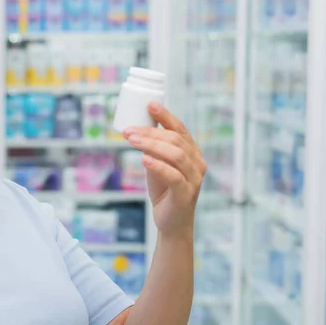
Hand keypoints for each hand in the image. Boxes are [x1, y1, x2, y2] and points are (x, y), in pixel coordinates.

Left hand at [123, 102, 205, 238]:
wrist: (171, 221)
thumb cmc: (164, 189)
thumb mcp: (158, 164)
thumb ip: (154, 148)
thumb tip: (136, 127)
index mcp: (192, 152)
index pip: (180, 129)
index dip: (166, 116)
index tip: (150, 105)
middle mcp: (197, 162)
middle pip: (175, 140)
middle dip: (150, 132)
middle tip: (128, 130)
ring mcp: (194, 178)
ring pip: (175, 155)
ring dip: (151, 145)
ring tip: (132, 141)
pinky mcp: (186, 194)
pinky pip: (174, 176)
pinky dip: (158, 165)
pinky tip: (144, 159)